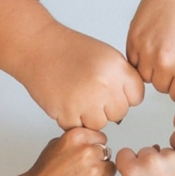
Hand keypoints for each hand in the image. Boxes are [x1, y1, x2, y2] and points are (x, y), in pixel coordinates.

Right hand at [12, 128, 118, 175]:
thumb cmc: (42, 174)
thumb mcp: (55, 145)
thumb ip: (76, 141)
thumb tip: (91, 142)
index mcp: (77, 136)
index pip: (101, 138)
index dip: (95, 149)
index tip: (87, 157)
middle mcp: (87, 150)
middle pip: (107, 154)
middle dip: (99, 162)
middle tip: (83, 172)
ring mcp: (94, 169)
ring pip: (112, 169)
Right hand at [20, 24, 144, 129]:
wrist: (38, 47)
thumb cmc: (70, 50)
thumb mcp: (107, 56)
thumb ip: (122, 78)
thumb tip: (130, 101)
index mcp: (117, 68)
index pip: (136, 97)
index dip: (125, 95)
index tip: (114, 91)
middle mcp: (103, 84)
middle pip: (120, 113)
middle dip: (108, 107)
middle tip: (92, 93)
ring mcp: (85, 100)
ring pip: (100, 124)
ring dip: (90, 116)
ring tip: (78, 97)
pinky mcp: (66, 113)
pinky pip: (79, 128)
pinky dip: (72, 119)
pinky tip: (67, 101)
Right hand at [116, 146, 174, 175]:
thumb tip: (141, 163)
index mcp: (134, 173)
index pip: (124, 153)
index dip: (131, 161)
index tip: (137, 167)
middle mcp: (150, 161)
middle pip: (145, 151)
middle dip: (151, 162)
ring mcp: (172, 155)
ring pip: (165, 151)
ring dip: (169, 161)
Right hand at [126, 0, 174, 102]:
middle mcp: (164, 63)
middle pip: (160, 87)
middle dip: (166, 77)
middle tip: (171, 60)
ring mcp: (146, 52)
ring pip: (144, 76)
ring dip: (151, 68)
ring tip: (161, 51)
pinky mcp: (132, 40)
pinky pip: (133, 61)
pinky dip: (140, 57)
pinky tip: (151, 43)